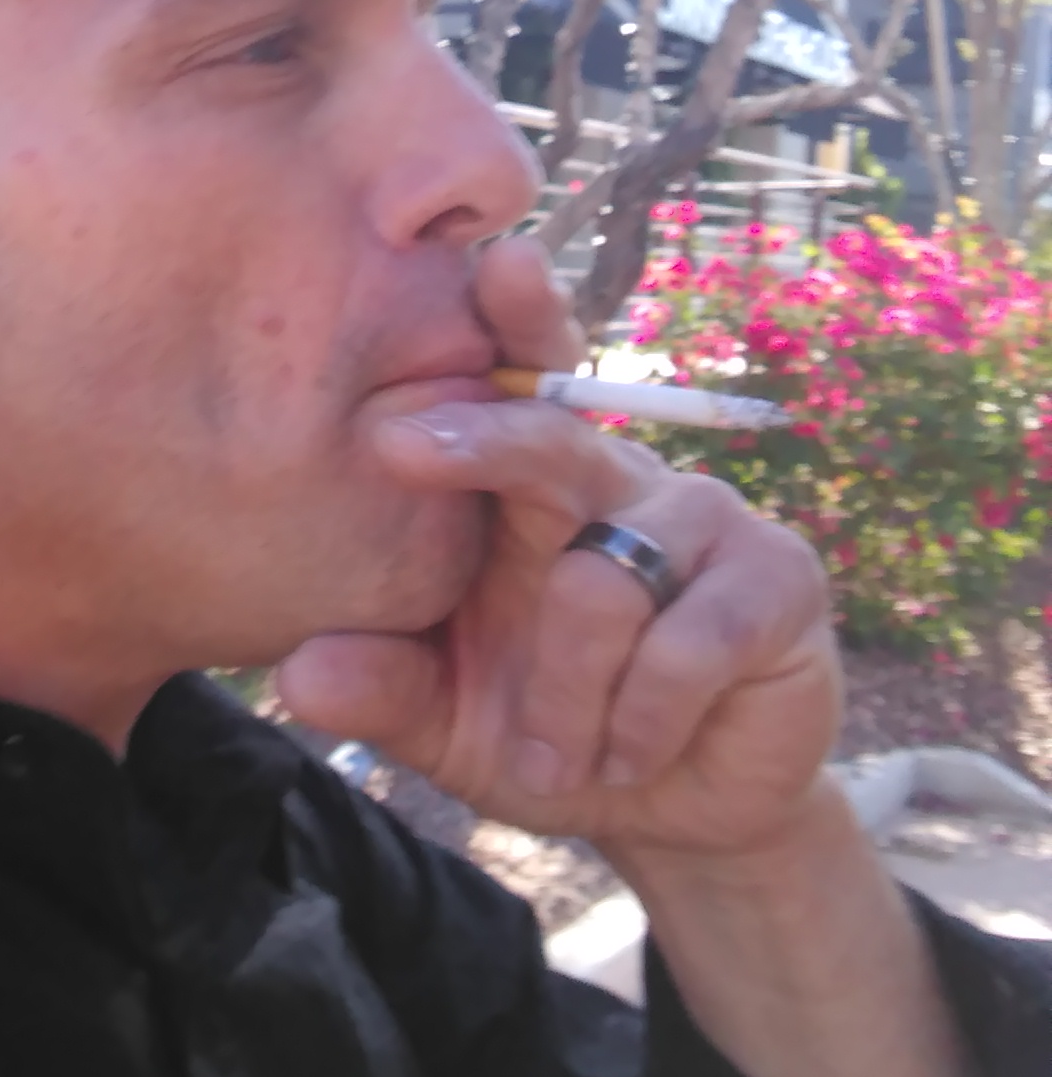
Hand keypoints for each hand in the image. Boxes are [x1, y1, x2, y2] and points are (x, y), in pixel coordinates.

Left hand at [280, 237, 841, 859]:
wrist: (674, 811)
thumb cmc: (547, 739)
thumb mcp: (448, 725)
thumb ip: (384, 692)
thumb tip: (298, 671)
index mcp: (529, 491)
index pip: (519, 383)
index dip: (512, 318)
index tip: (485, 265)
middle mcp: (614, 480)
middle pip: (554, 432)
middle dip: (482, 437)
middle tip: (396, 446)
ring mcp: (703, 520)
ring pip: (600, 579)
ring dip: (565, 693)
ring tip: (558, 761)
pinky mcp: (778, 580)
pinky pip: (688, 641)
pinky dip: (642, 718)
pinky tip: (629, 757)